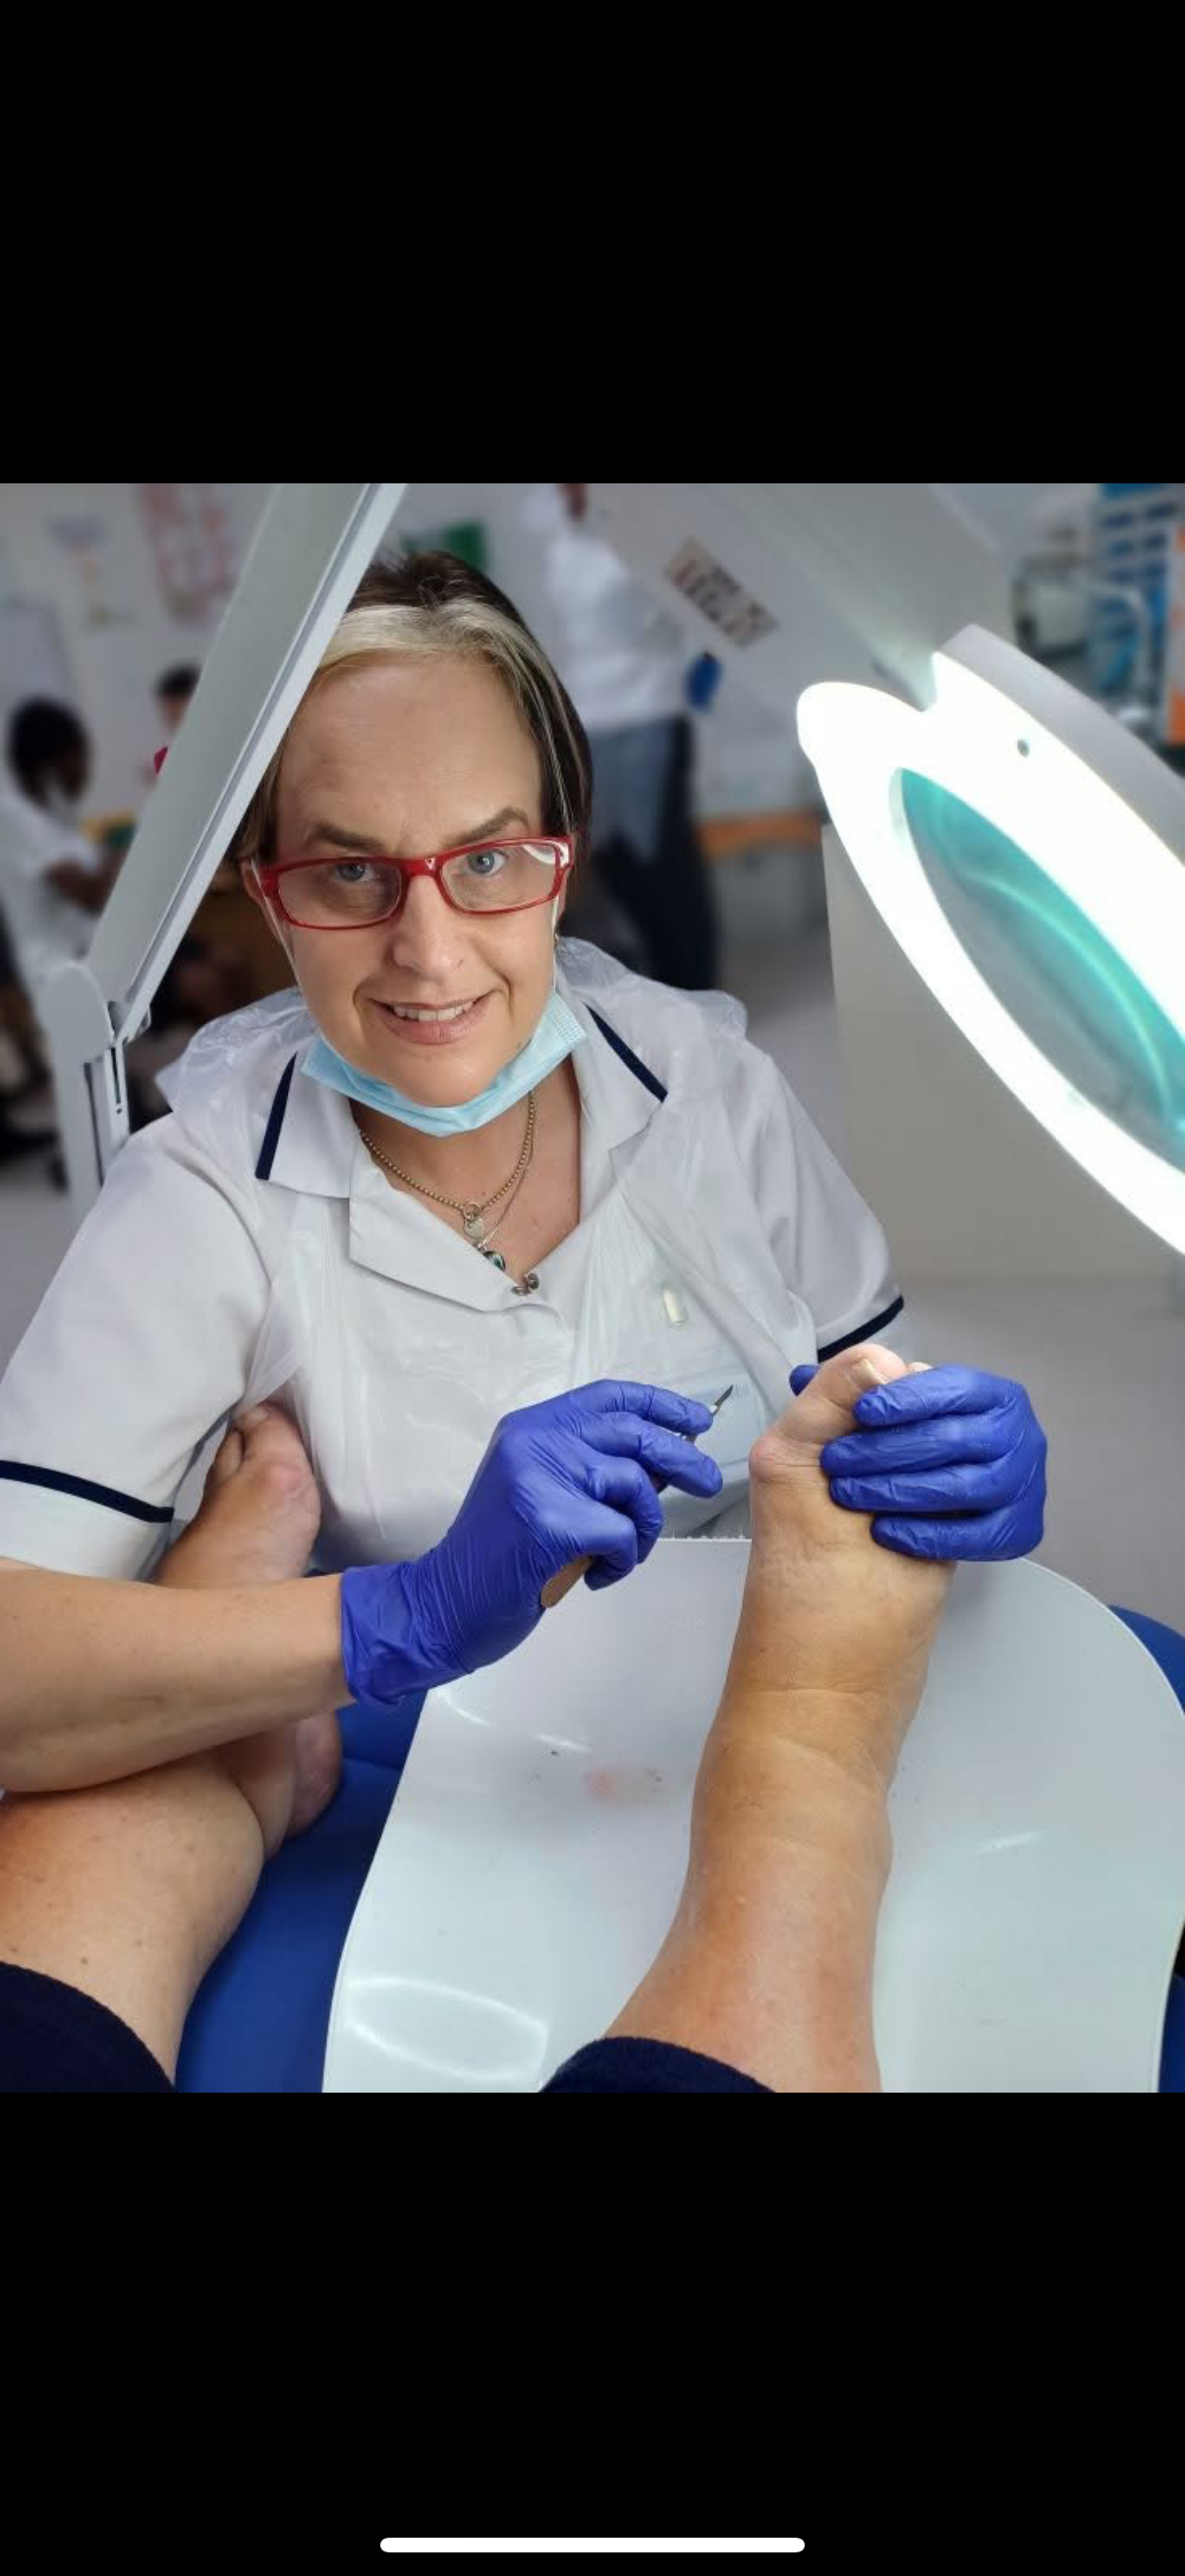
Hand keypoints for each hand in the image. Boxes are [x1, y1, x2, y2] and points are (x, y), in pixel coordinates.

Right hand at [340, 1379, 723, 1703]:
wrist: (445, 1603)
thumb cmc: (500, 1556)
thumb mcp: (543, 1491)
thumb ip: (593, 1467)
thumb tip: (666, 1455)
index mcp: (529, 1427)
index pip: (609, 1397)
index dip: (660, 1404)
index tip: (695, 1420)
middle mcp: (533, 1442)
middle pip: (632, 1433)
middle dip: (680, 1458)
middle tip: (704, 1481)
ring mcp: (540, 1478)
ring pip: (634, 1485)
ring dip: (645, 1527)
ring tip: (624, 1553)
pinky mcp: (551, 1522)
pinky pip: (622, 1532)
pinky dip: (624, 1560)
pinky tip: (599, 1576)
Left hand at [789, 1361, 1046, 1563]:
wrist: (894, 1535)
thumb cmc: (899, 1453)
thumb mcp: (872, 1411)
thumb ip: (862, 1379)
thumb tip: (870, 1364)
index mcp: (994, 1396)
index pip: (954, 1389)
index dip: (906, 1399)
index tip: (862, 1411)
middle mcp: (1019, 1436)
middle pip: (953, 1439)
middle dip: (885, 1450)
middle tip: (837, 1459)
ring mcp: (1024, 1485)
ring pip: (961, 1487)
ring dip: (897, 1491)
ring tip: (850, 1493)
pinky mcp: (1020, 1530)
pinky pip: (975, 1536)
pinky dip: (925, 1534)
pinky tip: (884, 1529)